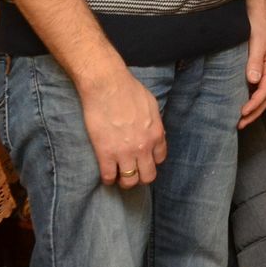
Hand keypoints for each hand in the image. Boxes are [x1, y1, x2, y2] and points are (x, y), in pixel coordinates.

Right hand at [80, 66, 166, 186]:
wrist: (107, 85)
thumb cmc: (129, 89)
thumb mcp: (152, 105)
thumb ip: (155, 123)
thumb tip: (154, 133)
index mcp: (156, 134)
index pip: (160, 159)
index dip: (151, 161)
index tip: (143, 159)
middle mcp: (143, 147)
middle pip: (148, 176)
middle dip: (141, 176)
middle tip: (132, 171)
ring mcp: (124, 152)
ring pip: (129, 181)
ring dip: (125, 181)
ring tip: (119, 175)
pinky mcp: (105, 154)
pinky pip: (109, 177)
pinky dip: (108, 179)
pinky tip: (107, 174)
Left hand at [239, 13, 265, 128]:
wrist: (259, 18)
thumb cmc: (258, 28)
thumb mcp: (257, 42)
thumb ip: (255, 61)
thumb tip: (253, 80)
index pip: (265, 90)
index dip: (254, 103)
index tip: (243, 112)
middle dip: (254, 112)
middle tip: (241, 124)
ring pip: (264, 96)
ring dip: (254, 109)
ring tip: (242, 121)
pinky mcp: (263, 70)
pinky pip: (260, 89)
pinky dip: (253, 100)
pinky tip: (244, 105)